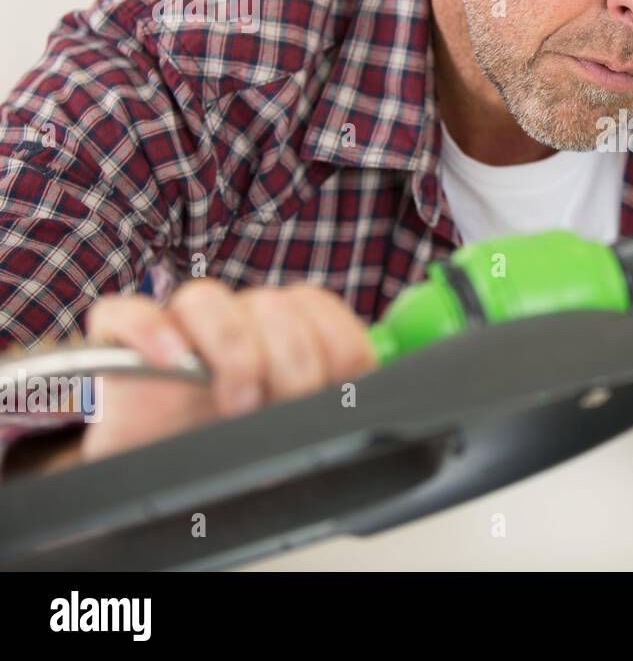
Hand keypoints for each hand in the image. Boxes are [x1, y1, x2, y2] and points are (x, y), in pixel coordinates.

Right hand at [79, 281, 375, 461]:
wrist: (153, 474)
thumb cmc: (228, 446)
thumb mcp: (293, 430)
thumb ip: (330, 402)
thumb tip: (373, 402)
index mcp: (280, 330)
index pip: (317, 307)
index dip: (336, 342)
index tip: (339, 386)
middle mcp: (234, 319)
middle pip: (272, 305)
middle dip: (291, 360)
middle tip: (286, 405)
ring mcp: (176, 326)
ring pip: (208, 299)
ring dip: (233, 349)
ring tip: (237, 402)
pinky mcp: (120, 340)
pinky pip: (128, 313)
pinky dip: (151, 332)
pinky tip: (171, 361)